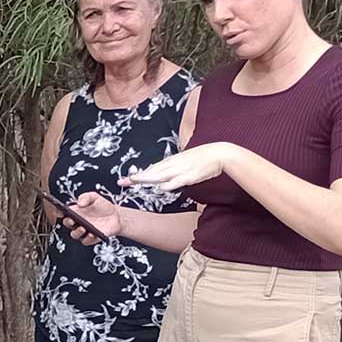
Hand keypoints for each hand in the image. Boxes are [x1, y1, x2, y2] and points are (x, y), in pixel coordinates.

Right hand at [64, 191, 122, 245]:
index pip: (64, 213)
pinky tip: (92, 233)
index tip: (62, 211)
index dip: (60, 212)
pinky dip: (88, 238)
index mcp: (75, 212)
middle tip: (73, 220)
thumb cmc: (103, 206)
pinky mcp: (91, 238)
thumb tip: (79, 204)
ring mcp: (84, 231)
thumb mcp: (94, 197)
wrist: (116, 216)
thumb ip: (86, 197)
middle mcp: (77, 222)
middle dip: (68, 222)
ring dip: (77, 232)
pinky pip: (86, 241)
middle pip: (68, 224)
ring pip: (75, 235)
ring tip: (83, 228)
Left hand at [121, 142, 239, 193]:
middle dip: (137, 177)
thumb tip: (165, 177)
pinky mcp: (191, 175)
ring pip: (161, 175)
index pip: (152, 168)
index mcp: (172, 161)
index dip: (139, 174)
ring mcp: (182, 170)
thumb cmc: (204, 158)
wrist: (220, 153)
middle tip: (122, 182)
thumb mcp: (185, 161)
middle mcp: (174, 164)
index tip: (127, 179)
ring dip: (147, 178)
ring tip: (134, 181)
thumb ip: (175, 168)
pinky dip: (170, 184)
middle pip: (152, 172)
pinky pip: (179, 181)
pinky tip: (162, 188)